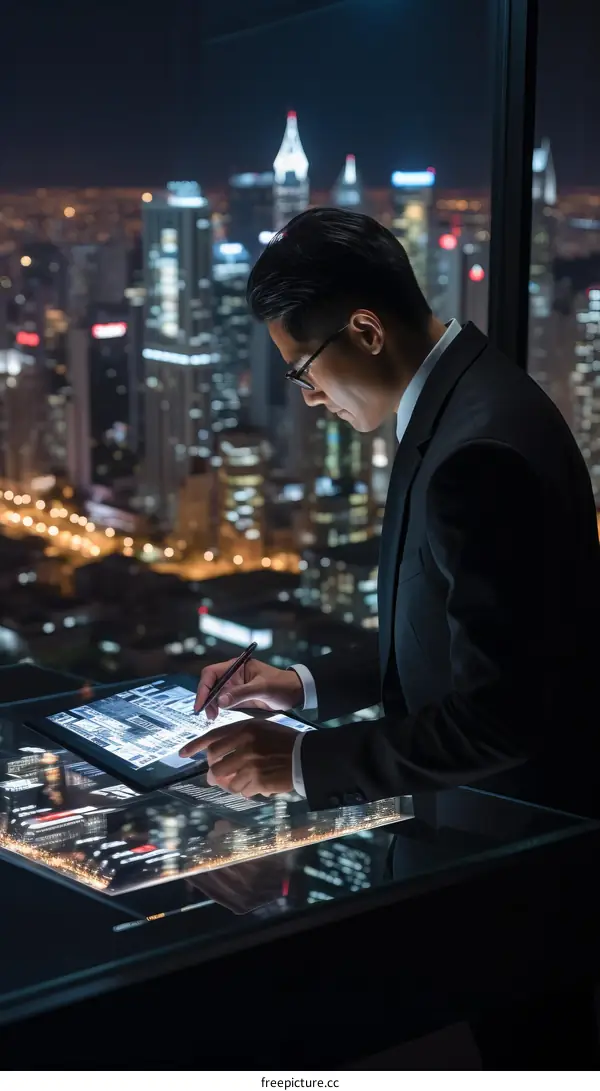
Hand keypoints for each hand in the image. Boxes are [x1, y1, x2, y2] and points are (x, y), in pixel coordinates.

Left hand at [180, 719, 296, 796]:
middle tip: (221, 777)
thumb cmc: (284, 742)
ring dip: (234, 784)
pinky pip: (242, 791)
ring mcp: (250, 762)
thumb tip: (214, 758)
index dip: (194, 746)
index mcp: (245, 728)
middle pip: (215, 764)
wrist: (306, 756)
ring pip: (227, 781)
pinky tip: (259, 785)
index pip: (212, 737)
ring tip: (247, 781)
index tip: (182, 753)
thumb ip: (237, 739)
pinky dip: (248, 791)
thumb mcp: (261, 729)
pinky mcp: (257, 779)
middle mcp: (244, 744)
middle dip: (216, 774)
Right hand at [194, 657, 302, 718]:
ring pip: (214, 695)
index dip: (203, 687)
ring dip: (210, 705)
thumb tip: (220, 701)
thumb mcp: (262, 688)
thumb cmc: (281, 685)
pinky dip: (217, 709)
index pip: (211, 673)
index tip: (201, 704)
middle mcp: (232, 675)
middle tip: (208, 715)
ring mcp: (235, 687)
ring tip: (213, 718)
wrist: (295, 693)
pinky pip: (222, 702)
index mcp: (236, 666)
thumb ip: (241, 693)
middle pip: (210, 685)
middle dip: (205, 698)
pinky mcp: (238, 698)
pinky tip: (216, 717)